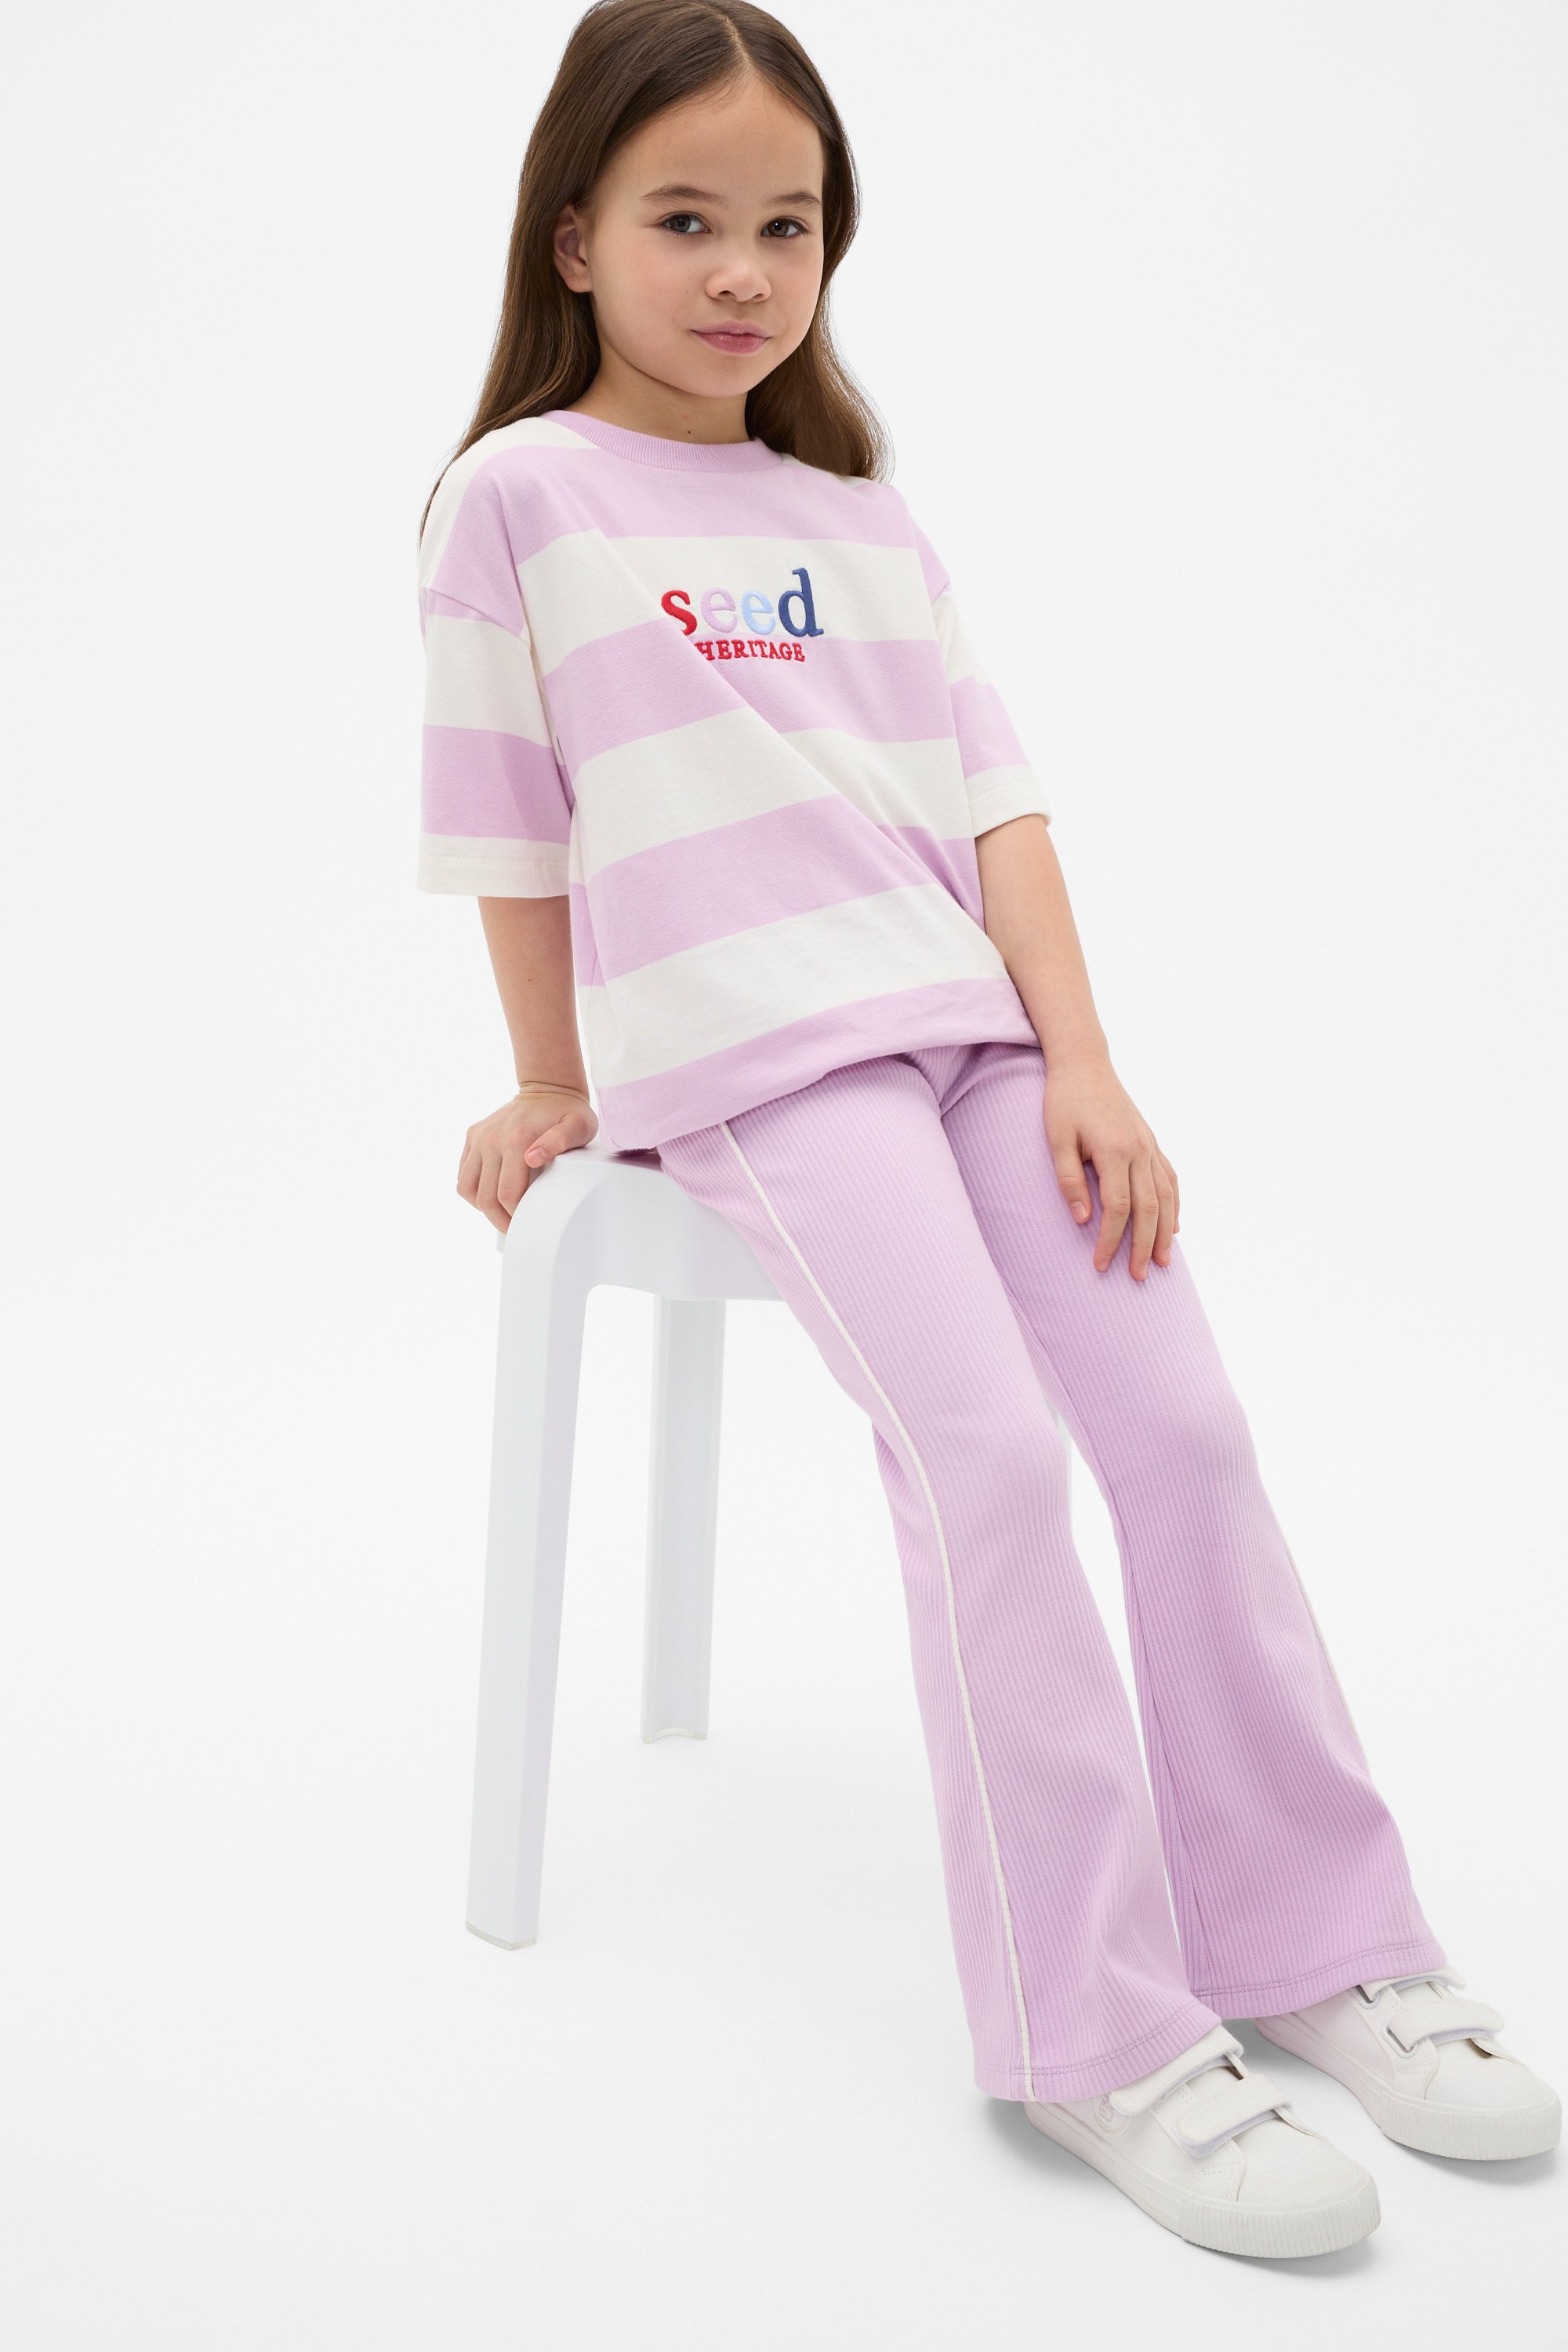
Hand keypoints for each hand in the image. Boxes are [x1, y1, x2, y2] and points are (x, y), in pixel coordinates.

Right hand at [457, 1087, 598, 1233]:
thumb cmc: (568, 1113)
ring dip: (482, 1207)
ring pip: (466, 1188)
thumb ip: (559, 1141)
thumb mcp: (578, 1125)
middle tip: (515, 1228)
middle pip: (485, 1197)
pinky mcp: (472, 1135)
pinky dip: (473, 1189)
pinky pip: (463, 1173)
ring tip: (501, 1213)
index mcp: (516, 1139)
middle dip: (499, 1220)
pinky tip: (491, 1193)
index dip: (515, 1217)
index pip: (507, 1194)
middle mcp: (491, 1138)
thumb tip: (532, 1158)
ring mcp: (479, 1137)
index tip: (527, 1225)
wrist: (547, 1089)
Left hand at [1042, 1053, 1178, 1279]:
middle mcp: (1139, 1150)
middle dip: (1144, 1246)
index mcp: (1114, 1151)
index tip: (1101, 1265)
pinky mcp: (1152, 1142)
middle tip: (1139, 1277)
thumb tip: (1083, 1220)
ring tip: (1163, 1262)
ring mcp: (1150, 1146)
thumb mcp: (1056, 1139)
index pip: (1118, 1208)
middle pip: (1148, 1209)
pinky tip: (1175, 1227)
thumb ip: (1069, 1180)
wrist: (1084, 1064)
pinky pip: (1171, 1179)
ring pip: (1166, 1197)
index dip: (1111, 1240)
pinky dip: (1175, 1205)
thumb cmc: (1064, 1102)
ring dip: (1166, 1233)